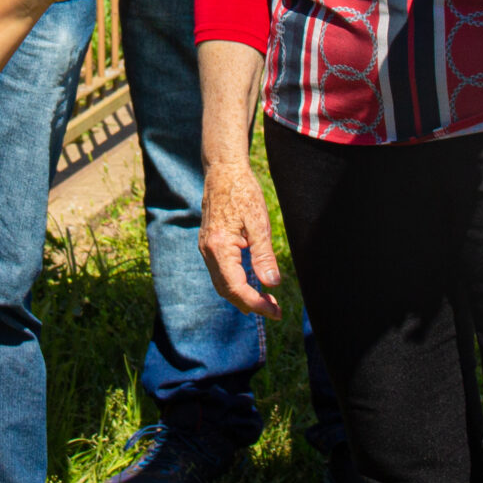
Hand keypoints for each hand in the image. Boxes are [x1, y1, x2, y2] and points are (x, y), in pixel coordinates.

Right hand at [201, 159, 282, 318]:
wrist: (223, 171)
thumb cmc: (243, 193)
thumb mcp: (259, 223)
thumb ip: (264, 256)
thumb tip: (272, 284)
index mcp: (219, 247)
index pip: (236, 287)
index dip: (256, 303)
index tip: (275, 311)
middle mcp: (208, 251)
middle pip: (227, 290)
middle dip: (251, 304)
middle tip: (275, 311)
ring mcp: (206, 248)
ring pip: (222, 283)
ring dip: (243, 296)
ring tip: (267, 302)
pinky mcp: (210, 245)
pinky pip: (221, 272)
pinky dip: (236, 284)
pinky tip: (252, 284)